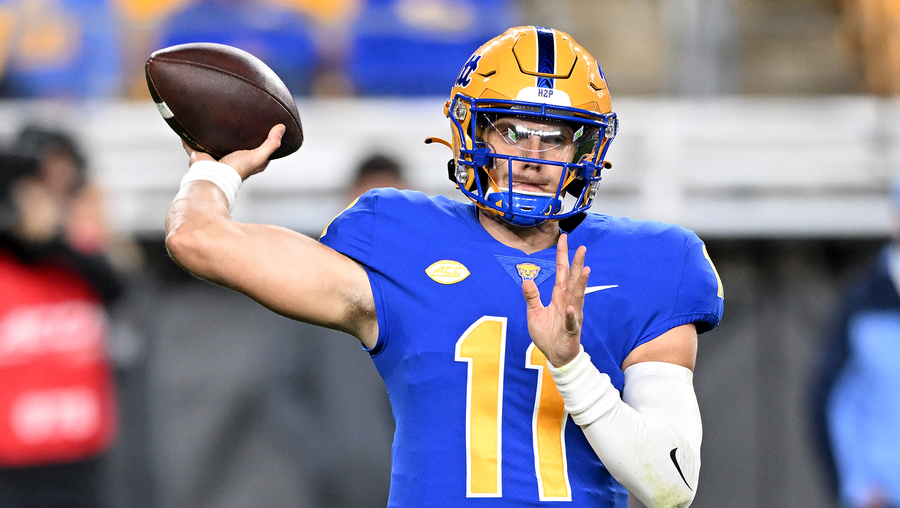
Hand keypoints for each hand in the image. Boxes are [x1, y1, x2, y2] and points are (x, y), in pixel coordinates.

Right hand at [183, 124, 284, 179]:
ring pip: (212, 142)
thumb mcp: (258, 156)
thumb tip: (282, 127)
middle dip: (234, 135)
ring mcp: (213, 157)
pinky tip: (188, 123)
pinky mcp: (199, 154)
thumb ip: (271, 144)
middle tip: (236, 118)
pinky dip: (189, 136)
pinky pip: (191, 143)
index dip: (260, 141)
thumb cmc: (237, 169)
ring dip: (212, 134)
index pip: (256, 151)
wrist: (213, 176)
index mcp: (244, 162)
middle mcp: (228, 159)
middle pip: (233, 144)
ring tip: (213, 118)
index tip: (263, 128)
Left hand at [522, 234, 589, 367]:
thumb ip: (532, 297)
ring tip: (585, 270)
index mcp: (559, 297)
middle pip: (572, 280)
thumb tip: (526, 280)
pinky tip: (570, 309)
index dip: (562, 256)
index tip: (564, 239)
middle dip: (577, 264)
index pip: (562, 273)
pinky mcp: (571, 331)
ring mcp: (572, 316)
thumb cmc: (548, 334)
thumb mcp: (534, 313)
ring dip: (581, 284)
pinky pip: (571, 322)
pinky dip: (571, 316)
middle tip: (582, 248)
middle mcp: (568, 303)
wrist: (556, 356)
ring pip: (577, 297)